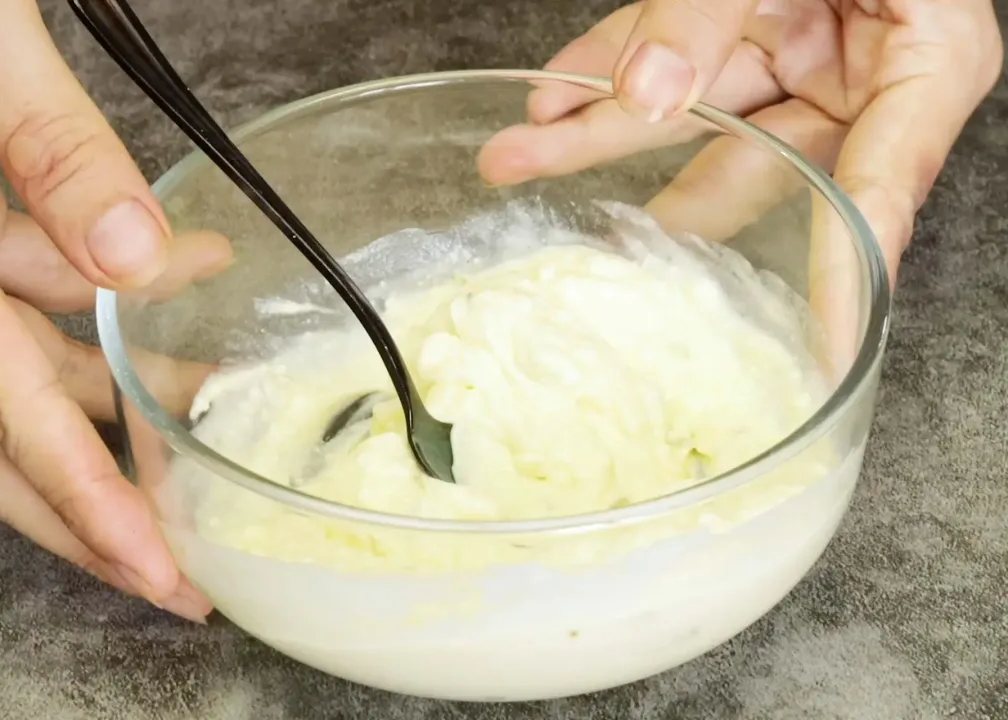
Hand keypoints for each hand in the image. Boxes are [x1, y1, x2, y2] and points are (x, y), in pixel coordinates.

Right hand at [0, 0, 229, 620]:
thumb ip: (48, 146)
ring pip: (21, 357)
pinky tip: (183, 268)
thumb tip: (138, 258)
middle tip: (176, 568)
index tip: (150, 567)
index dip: (79, 497)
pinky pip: (24, 281)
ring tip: (217, 402)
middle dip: (90, 501)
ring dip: (122, 383)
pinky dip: (101, 289)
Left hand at [479, 0, 1002, 283]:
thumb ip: (718, 11)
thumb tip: (647, 92)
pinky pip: (673, 50)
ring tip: (519, 152)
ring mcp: (800, 48)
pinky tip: (552, 92)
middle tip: (586, 245)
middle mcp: (860, 74)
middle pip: (752, 160)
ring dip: (599, 126)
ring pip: (693, 110)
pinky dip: (611, 62)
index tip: (824, 351)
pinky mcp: (748, 21)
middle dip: (653, 195)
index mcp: (925, 68)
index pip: (880, 197)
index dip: (844, 278)